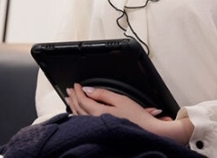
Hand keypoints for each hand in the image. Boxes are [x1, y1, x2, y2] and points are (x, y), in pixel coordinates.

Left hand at [66, 83, 192, 143]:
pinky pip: (84, 123)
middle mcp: (95, 121)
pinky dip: (79, 116)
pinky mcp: (101, 131)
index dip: (78, 91)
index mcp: (99, 112)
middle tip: (70, 90)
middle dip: (74, 98)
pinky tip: (79, 114)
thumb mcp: (120, 99)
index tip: (76, 84)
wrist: (146, 132)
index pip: (83, 100)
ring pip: (80, 117)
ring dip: (74, 107)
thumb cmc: (136, 117)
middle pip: (79, 108)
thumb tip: (88, 89)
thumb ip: (102, 94)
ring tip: (70, 100)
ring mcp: (97, 128)